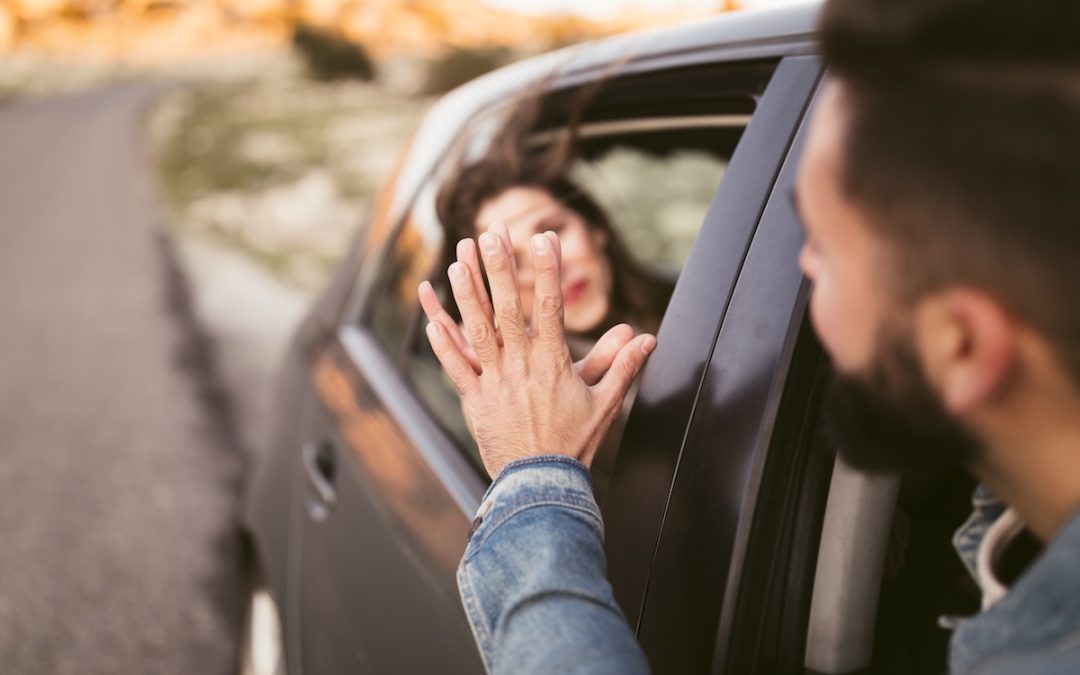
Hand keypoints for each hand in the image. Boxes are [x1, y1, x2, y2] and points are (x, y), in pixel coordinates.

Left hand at [417, 223, 656, 478]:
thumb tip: (645, 337)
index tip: (544, 238)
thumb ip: (622, 365)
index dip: (548, 270)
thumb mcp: (606, 403)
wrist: (542, 484)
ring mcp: (494, 382)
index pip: (550, 307)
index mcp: (553, 364)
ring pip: (476, 330)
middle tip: (491, 234)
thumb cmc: (575, 444)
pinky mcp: (475, 400)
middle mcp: (521, 367)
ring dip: (466, 294)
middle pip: (507, 309)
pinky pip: (455, 366)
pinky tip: (433, 317)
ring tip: (459, 261)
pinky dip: (443, 341)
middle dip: (498, 268)